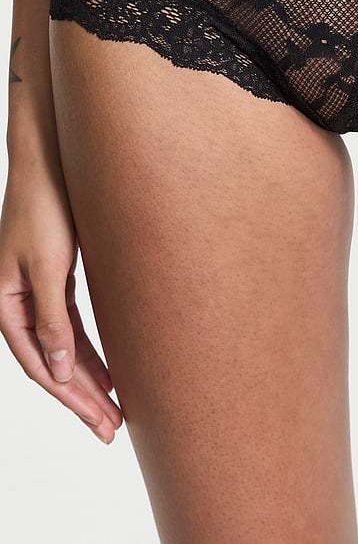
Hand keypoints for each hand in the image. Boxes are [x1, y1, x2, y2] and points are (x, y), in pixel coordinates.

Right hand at [0, 167, 121, 443]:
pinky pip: (71, 326)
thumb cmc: (45, 206)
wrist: (50, 162)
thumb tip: (56, 368)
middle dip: (82, 399)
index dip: (71, 398)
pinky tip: (107, 369)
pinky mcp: (57, 278)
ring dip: (88, 379)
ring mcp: (37, 292)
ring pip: (63, 348)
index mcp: (6, 305)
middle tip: (112, 430)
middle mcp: (18, 304)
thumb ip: (51, 317)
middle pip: (52, 363)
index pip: (39, 366)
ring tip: (114, 410)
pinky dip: (89, 350)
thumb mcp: (49, 265)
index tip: (101, 422)